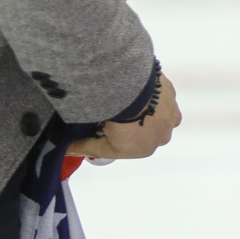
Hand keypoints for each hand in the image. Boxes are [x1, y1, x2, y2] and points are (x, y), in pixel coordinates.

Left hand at [66, 73, 181, 158]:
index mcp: (147, 149)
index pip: (131, 145)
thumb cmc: (121, 126)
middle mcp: (164, 134)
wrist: (136, 97)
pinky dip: (150, 92)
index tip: (105, 125)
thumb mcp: (101, 144)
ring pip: (156, 112)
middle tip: (116, 112)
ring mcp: (171, 113)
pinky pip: (159, 94)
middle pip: (146, 129)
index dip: (118, 136)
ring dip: (147, 108)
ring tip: (127, 98)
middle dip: (135, 123)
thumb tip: (67, 151)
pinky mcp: (172, 93)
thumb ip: (86, 148)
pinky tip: (136, 87)